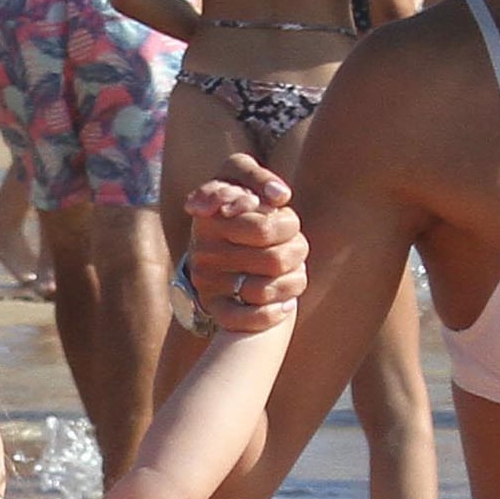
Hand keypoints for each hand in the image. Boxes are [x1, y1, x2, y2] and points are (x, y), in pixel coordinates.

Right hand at [178, 177, 306, 331]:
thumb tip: (279, 197)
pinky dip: (273, 314)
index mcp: (211, 216)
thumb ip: (255, 179)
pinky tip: (285, 303)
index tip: (286, 218)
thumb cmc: (240, 207)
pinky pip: (247, 320)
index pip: (266, 230)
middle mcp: (204, 249)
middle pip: (274, 262)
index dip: (287, 226)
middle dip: (295, 252)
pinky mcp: (213, 306)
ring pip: (265, 291)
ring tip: (293, 271)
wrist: (217, 248)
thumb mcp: (239, 178)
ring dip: (291, 282)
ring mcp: (207, 280)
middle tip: (295, 246)